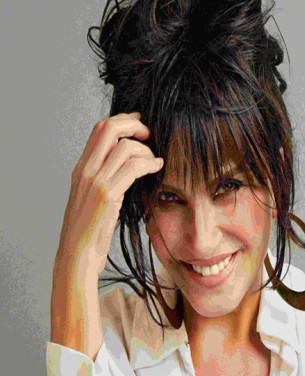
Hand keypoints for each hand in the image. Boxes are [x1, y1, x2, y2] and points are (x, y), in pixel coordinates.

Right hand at [54, 111, 162, 278]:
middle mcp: (85, 170)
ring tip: (155, 161)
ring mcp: (95, 182)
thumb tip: (127, 164)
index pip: (100, 129)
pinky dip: (150, 163)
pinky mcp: (106, 195)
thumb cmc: (89, 230)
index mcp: (81, 168)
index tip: (141, 125)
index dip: (123, 120)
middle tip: (150, 134)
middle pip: (109, 128)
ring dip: (146, 150)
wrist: (77, 255)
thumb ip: (105, 178)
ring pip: (125, 147)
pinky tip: (157, 167)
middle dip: (134, 124)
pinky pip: (133, 167)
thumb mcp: (93, 198)